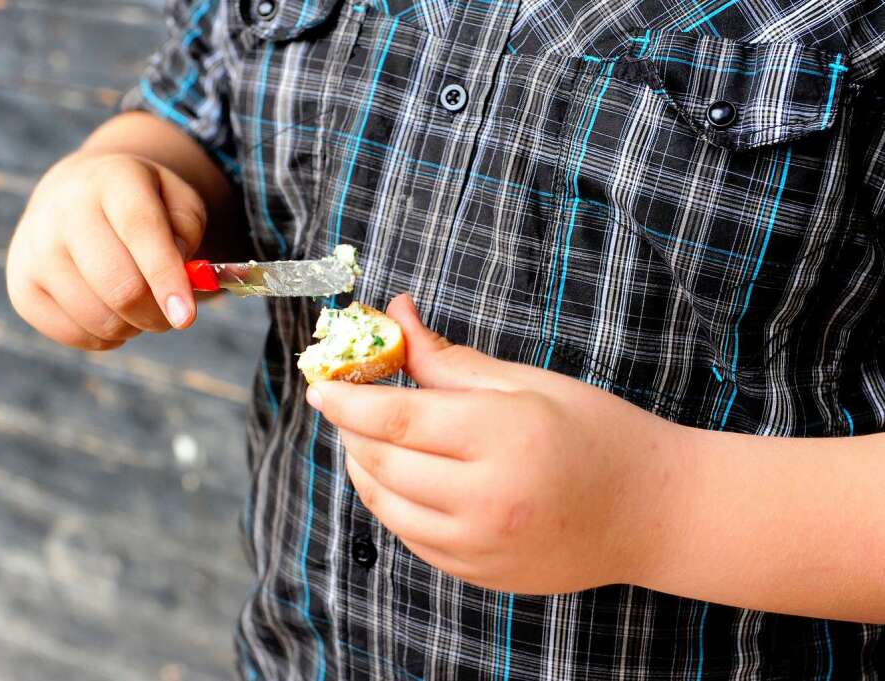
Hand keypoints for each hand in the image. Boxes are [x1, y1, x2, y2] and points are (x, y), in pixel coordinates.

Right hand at [6, 151, 205, 349]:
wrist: (75, 194)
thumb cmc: (140, 204)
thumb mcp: (177, 199)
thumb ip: (188, 231)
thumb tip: (178, 278)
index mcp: (113, 180)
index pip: (142, 232)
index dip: (167, 279)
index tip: (185, 318)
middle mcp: (65, 209)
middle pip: (120, 287)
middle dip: (157, 313)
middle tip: (169, 313)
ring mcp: (35, 249)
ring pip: (99, 318)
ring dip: (132, 325)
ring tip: (136, 303)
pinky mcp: (21, 287)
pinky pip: (73, 335)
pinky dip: (103, 337)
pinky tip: (109, 312)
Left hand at [307, 294, 680, 594]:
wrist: (652, 512)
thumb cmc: (598, 433)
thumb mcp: (528, 383)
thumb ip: (450, 359)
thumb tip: (396, 315)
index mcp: (501, 437)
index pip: (394, 419)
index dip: (346, 399)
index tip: (320, 382)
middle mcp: (485, 499)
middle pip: (379, 461)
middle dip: (350, 429)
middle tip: (347, 402)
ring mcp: (479, 545)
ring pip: (385, 504)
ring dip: (363, 466)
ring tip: (371, 437)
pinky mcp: (478, 573)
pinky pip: (409, 537)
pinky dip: (390, 502)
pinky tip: (401, 476)